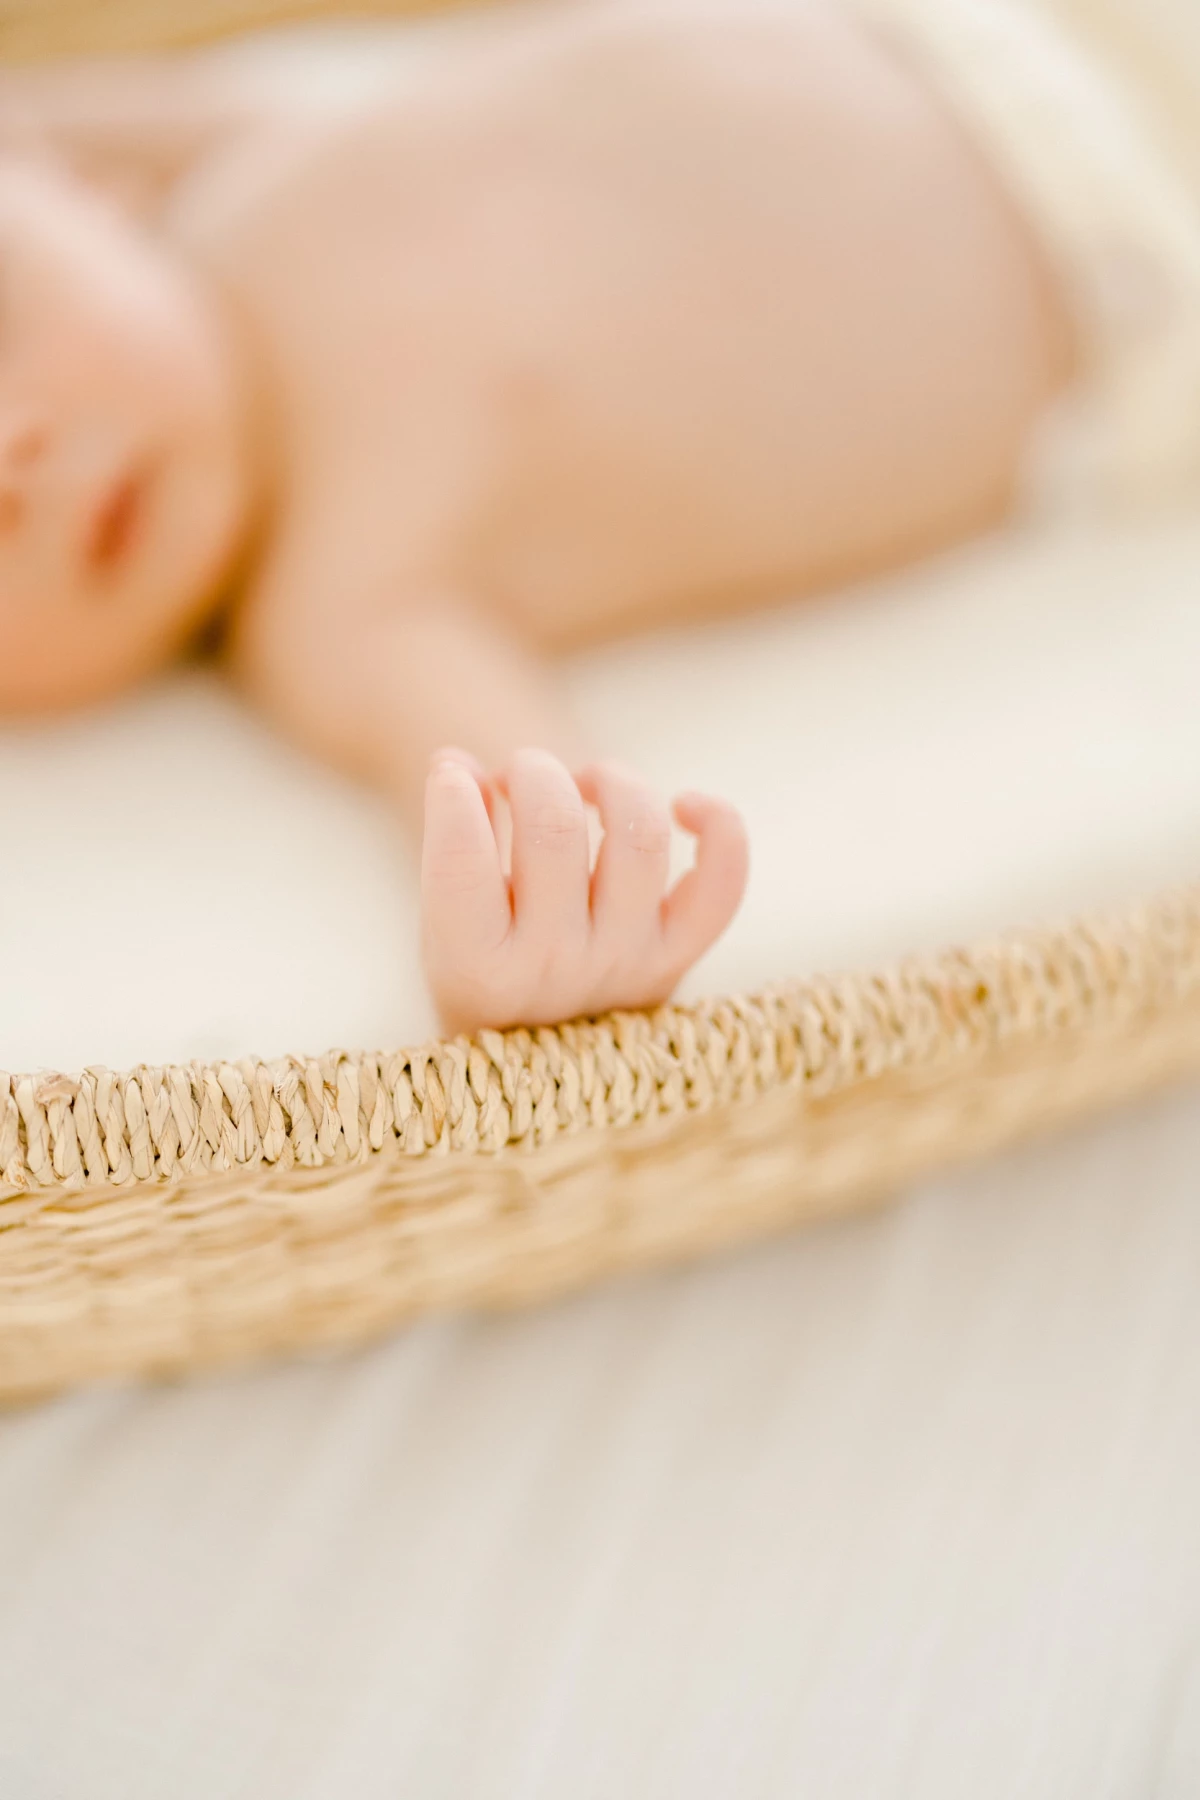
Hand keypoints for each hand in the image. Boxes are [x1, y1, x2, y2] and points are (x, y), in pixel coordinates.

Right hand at [421, 747, 747, 1033]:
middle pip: (553, 829)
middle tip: (518, 773)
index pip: (462, 863)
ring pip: (639, 838)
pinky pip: (722, 885)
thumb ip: (446, 841)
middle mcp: (554, 970)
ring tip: (585, 782)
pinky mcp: (677, 955)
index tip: (451, 774)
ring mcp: (625, 964)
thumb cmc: (481, 969)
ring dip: (610, 781)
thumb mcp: (442, 923)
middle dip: (532, 771)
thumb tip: (454, 762)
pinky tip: (684, 805)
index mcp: (476, 970)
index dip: (452, 795)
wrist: (540, 1062)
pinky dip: (719, 827)